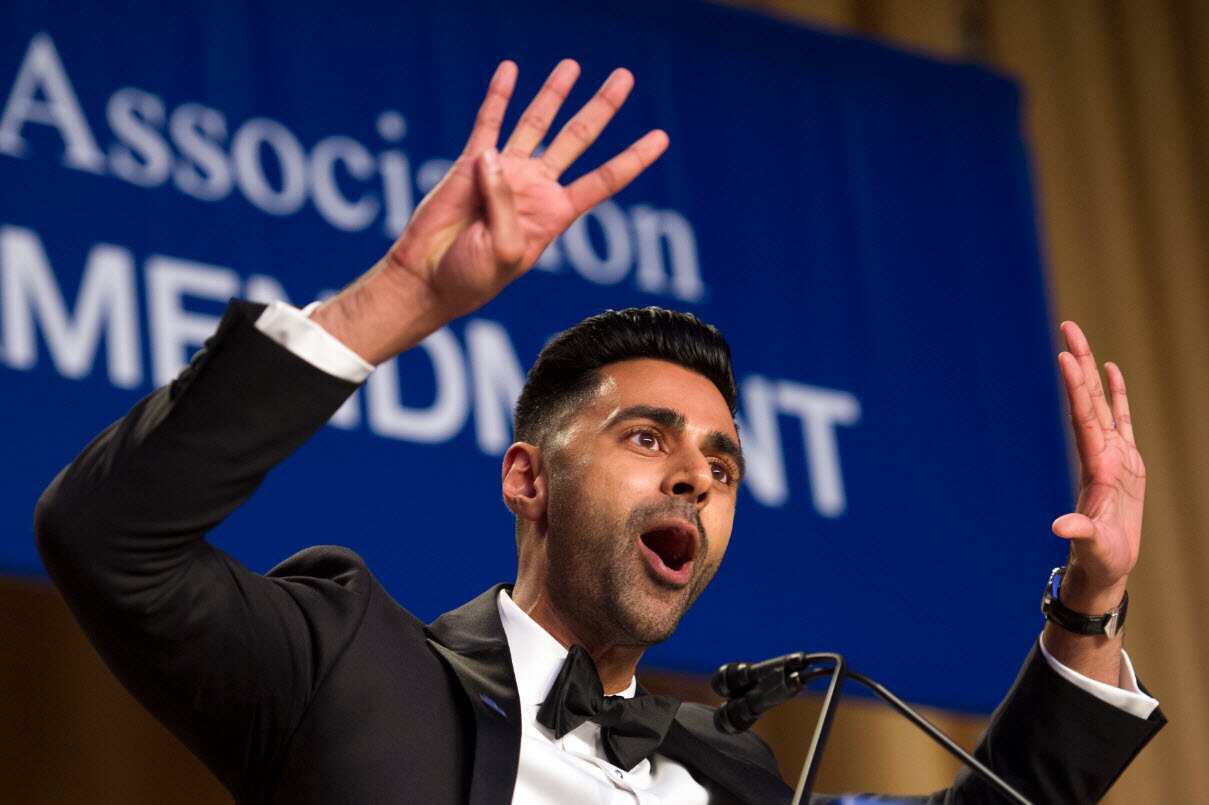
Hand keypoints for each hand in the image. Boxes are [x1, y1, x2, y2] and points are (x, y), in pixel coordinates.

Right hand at [312, 59, 668, 363]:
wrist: (429, 277)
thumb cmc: (473, 277)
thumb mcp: (506, 250)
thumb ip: (506, 203)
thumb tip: (492, 156)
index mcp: (555, 214)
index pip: (604, 180)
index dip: (633, 158)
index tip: (661, 137)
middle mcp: (536, 187)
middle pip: (577, 138)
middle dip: (602, 107)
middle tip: (625, 77)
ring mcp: (505, 172)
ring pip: (537, 123)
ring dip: (554, 93)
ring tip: (573, 66)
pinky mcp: (470, 163)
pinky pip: (488, 122)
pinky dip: (499, 96)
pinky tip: (510, 70)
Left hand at [1052, 321, 1144, 611]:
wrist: (1105, 565)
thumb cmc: (1099, 556)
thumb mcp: (1091, 544)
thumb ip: (1079, 532)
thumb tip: (1059, 526)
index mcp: (1095, 467)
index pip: (1083, 418)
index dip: (1075, 388)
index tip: (1063, 357)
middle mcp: (1099, 453)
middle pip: (1088, 399)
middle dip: (1079, 363)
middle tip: (1069, 327)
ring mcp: (1112, 455)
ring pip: (1102, 403)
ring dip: (1092, 371)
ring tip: (1081, 338)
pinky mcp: (1127, 461)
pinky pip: (1122, 419)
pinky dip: (1118, 394)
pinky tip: (1111, 369)